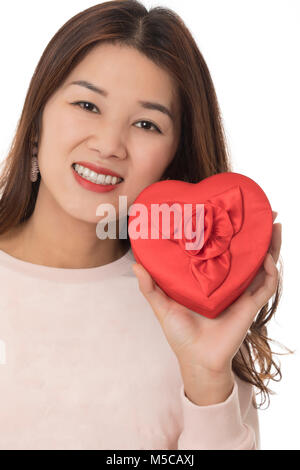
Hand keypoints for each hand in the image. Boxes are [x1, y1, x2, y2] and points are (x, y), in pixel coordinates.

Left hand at [132, 211, 280, 379]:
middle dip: (258, 232)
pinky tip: (266, 257)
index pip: (223, 250)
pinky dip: (270, 272)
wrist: (195, 359)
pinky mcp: (250, 306)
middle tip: (262, 211)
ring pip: (263, 264)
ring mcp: (242, 292)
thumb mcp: (162, 305)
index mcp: (212, 278)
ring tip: (275, 224)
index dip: (229, 232)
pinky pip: (266, 287)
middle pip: (248, 252)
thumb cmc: (180, 333)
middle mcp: (229, 281)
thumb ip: (149, 286)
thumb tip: (135, 264)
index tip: (230, 212)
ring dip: (271, 245)